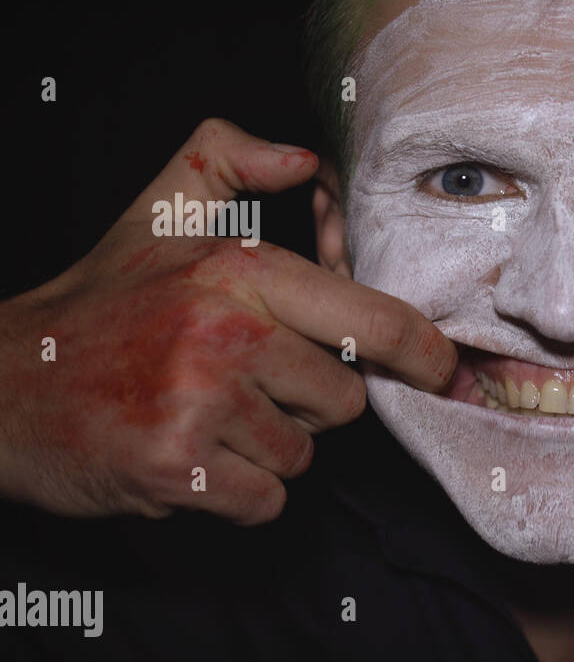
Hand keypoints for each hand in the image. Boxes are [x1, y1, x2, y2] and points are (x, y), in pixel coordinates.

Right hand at [0, 119, 456, 524]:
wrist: (3, 387)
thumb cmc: (98, 304)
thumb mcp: (156, 212)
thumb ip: (227, 161)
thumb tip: (305, 161)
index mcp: (234, 271)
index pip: (368, 318)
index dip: (421, 350)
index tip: (443, 367)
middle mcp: (224, 334)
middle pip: (344, 399)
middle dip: (306, 402)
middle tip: (239, 384)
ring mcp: (200, 406)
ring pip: (304, 455)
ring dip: (266, 448)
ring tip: (205, 418)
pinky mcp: (180, 472)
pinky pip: (268, 501)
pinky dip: (239, 494)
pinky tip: (194, 458)